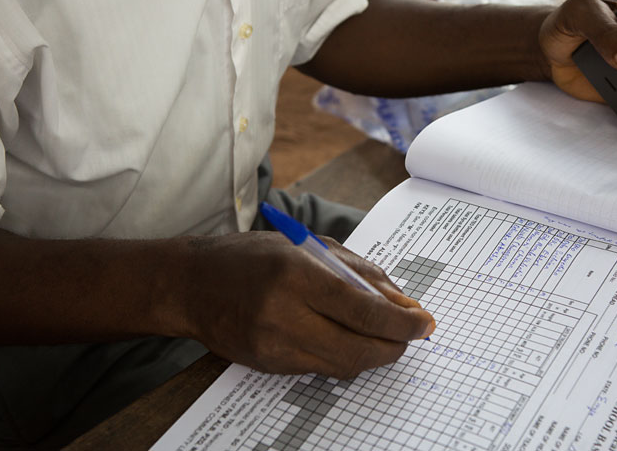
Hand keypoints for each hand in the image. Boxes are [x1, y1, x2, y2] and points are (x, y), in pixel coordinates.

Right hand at [180, 232, 434, 378]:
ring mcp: (273, 346)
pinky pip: (320, 369)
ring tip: (381, 336)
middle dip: (394, 347)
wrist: (191, 285)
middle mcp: (283, 314)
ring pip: (343, 365)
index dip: (402, 322)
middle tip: (410, 336)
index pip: (364, 309)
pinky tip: (344, 338)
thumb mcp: (309, 247)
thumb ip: (360, 272)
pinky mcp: (267, 366)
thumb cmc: (253, 258)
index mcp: (297, 275)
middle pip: (359, 348)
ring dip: (371, 354)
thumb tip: (403, 302)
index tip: (425, 323)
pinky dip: (341, 356)